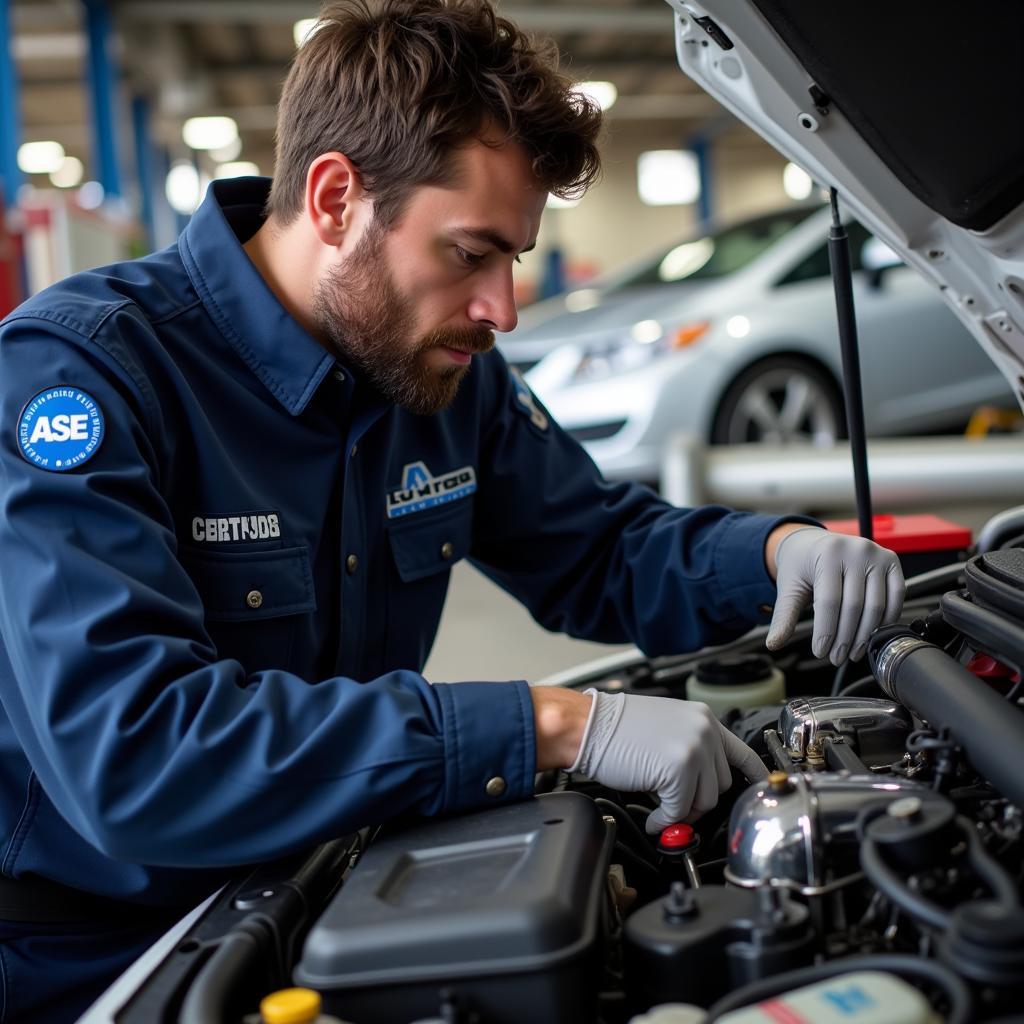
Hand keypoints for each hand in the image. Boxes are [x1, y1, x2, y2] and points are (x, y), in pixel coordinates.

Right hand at [570, 690, 767, 832]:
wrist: (589, 726)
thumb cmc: (617, 728)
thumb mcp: (666, 728)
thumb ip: (692, 753)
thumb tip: (700, 790)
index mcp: (703, 719)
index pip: (742, 752)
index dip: (754, 776)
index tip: (761, 789)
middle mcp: (705, 731)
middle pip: (722, 785)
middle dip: (697, 799)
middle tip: (672, 799)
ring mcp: (694, 750)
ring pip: (705, 801)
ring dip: (681, 809)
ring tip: (657, 801)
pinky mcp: (678, 771)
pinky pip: (680, 811)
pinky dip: (664, 820)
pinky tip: (651, 815)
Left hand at [766, 526, 903, 664]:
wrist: (814, 544)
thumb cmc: (801, 566)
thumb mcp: (788, 588)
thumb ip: (784, 616)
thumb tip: (774, 644)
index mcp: (827, 553)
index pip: (829, 601)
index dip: (826, 631)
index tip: (821, 652)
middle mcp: (856, 550)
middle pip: (854, 606)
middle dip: (845, 638)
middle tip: (836, 658)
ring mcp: (877, 554)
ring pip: (876, 605)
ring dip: (865, 635)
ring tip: (852, 652)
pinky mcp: (892, 560)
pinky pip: (896, 596)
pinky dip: (886, 619)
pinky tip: (872, 634)